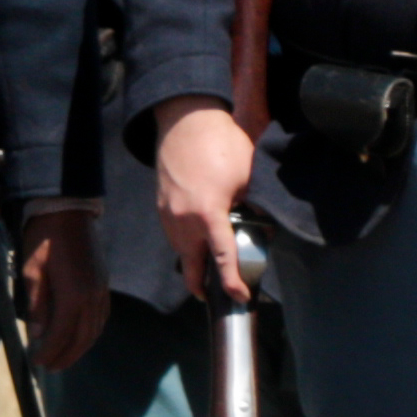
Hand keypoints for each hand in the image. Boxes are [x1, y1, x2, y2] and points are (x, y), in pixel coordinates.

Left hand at [21, 200, 107, 366]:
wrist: (67, 210)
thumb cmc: (44, 239)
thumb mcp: (32, 271)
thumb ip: (37, 306)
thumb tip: (38, 336)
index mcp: (74, 295)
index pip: (62, 335)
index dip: (50, 352)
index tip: (37, 362)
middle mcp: (93, 297)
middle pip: (82, 338)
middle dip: (66, 356)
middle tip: (49, 367)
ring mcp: (101, 291)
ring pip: (95, 330)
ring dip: (80, 348)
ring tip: (63, 357)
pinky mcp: (104, 284)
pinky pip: (101, 318)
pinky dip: (91, 333)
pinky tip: (80, 336)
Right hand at [152, 102, 258, 305]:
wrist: (185, 119)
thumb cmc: (220, 144)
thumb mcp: (246, 176)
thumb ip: (249, 205)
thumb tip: (255, 222)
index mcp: (208, 214)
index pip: (222, 258)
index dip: (232, 282)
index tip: (240, 297)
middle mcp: (183, 220)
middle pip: (190, 265)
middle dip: (202, 284)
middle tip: (214, 293)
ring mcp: (168, 212)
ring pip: (180, 250)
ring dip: (193, 261)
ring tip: (209, 264)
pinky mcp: (161, 203)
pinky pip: (173, 233)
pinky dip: (185, 242)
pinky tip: (197, 237)